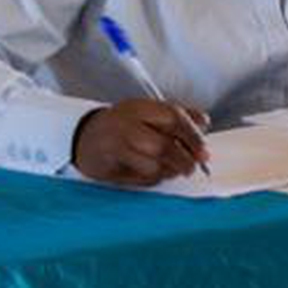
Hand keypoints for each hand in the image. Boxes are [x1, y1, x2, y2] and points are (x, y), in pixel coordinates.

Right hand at [72, 98, 210, 186]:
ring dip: (171, 171)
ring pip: (153, 166)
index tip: (204, 151)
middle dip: (184, 159)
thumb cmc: (122, 124)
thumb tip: (204, 122)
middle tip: (193, 166)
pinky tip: (155, 172)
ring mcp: (116, 148)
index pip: (173, 118)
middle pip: (163, 145)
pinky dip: (155, 179)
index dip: (193, 136)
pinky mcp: (110, 169)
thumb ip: (177, 114)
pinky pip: (141, 179)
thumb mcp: (147, 111)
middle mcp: (126, 126)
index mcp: (139, 108)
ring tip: (176, 169)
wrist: (83, 136)